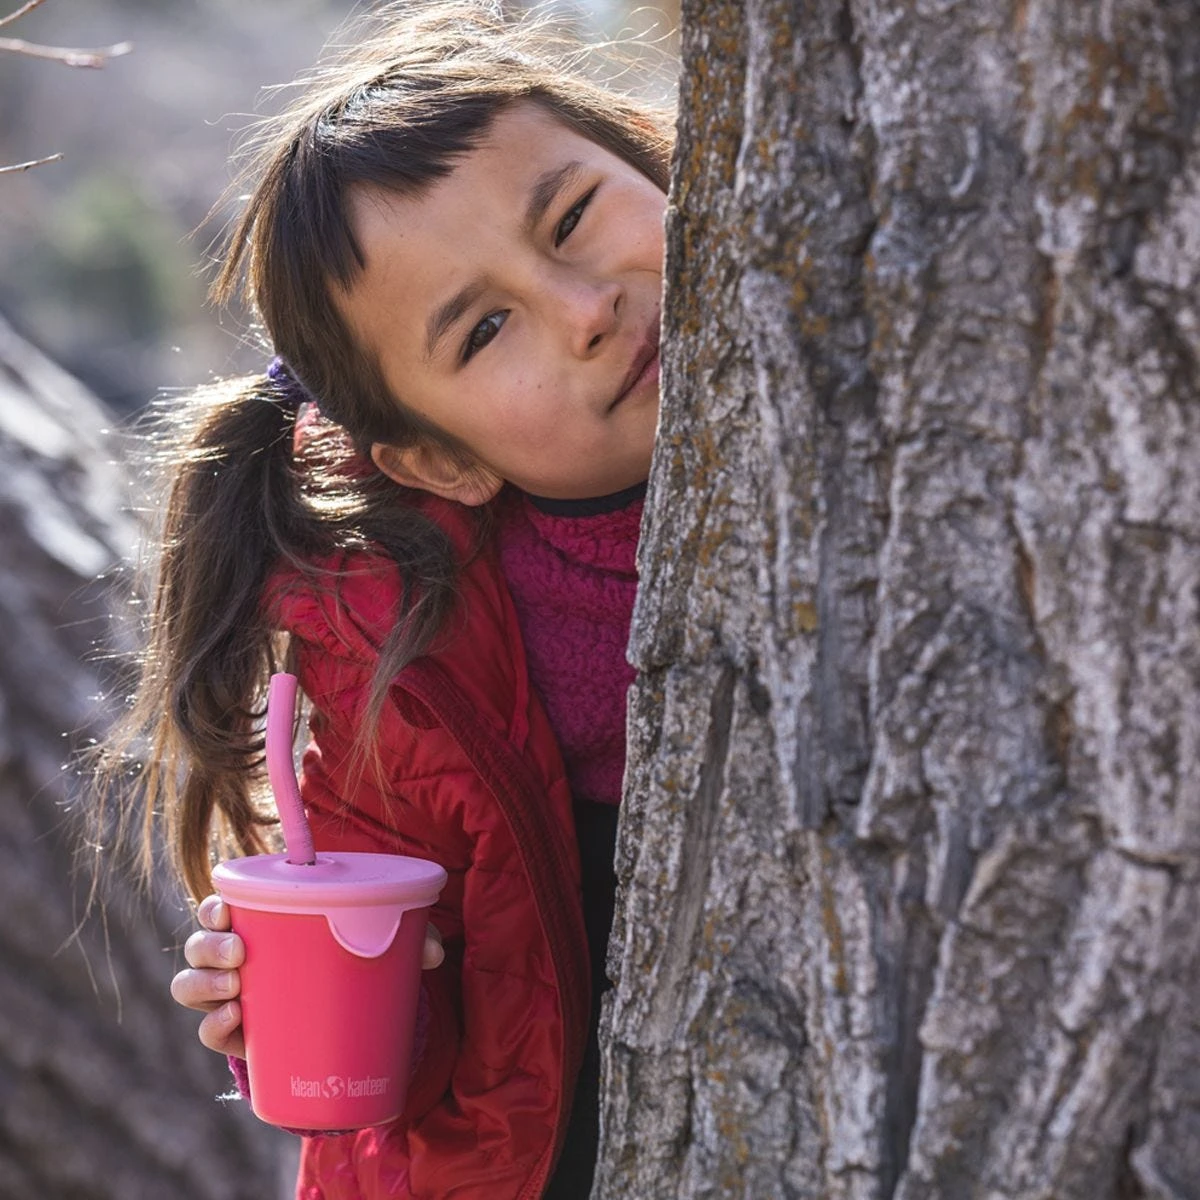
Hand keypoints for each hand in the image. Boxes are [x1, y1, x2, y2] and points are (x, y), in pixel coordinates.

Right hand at [171, 896, 446, 1059]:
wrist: (336, 1018)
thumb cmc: (346, 958)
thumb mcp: (375, 943)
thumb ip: (407, 938)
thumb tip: (434, 952)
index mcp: (259, 921)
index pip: (221, 905)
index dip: (215, 906)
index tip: (228, 909)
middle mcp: (233, 955)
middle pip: (200, 943)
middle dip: (211, 946)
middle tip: (240, 953)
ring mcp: (229, 995)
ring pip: (192, 985)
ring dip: (206, 985)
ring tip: (236, 990)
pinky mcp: (237, 1034)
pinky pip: (210, 1031)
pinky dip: (215, 1026)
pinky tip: (234, 1022)